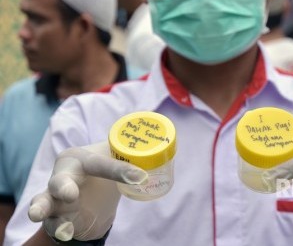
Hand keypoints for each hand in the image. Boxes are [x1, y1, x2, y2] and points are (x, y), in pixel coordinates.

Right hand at [28, 142, 147, 240]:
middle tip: (70, 194)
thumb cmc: (103, 168)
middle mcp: (63, 175)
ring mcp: (55, 197)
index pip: (99, 163)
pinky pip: (52, 223)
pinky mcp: (54, 216)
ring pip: (44, 201)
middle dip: (62, 187)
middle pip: (59, 180)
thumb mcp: (117, 158)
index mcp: (80, 158)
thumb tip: (164, 148)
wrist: (89, 189)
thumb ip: (135, 155)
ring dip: (42, 209)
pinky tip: (66, 233)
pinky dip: (58, 228)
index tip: (141, 177)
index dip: (120, 170)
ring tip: (39, 215)